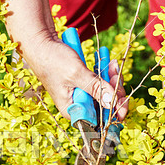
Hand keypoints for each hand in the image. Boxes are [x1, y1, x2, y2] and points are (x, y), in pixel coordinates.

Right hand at [3, 0, 127, 119]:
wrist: (41, 44)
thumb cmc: (53, 60)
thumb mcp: (76, 74)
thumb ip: (95, 89)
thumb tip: (113, 103)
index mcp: (73, 111)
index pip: (100, 120)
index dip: (115, 110)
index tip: (123, 97)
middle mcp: (77, 107)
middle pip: (105, 106)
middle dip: (114, 89)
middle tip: (115, 71)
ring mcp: (81, 96)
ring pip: (105, 93)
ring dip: (111, 79)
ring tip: (112, 63)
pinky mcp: (83, 85)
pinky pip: (100, 83)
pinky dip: (105, 73)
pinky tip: (109, 61)